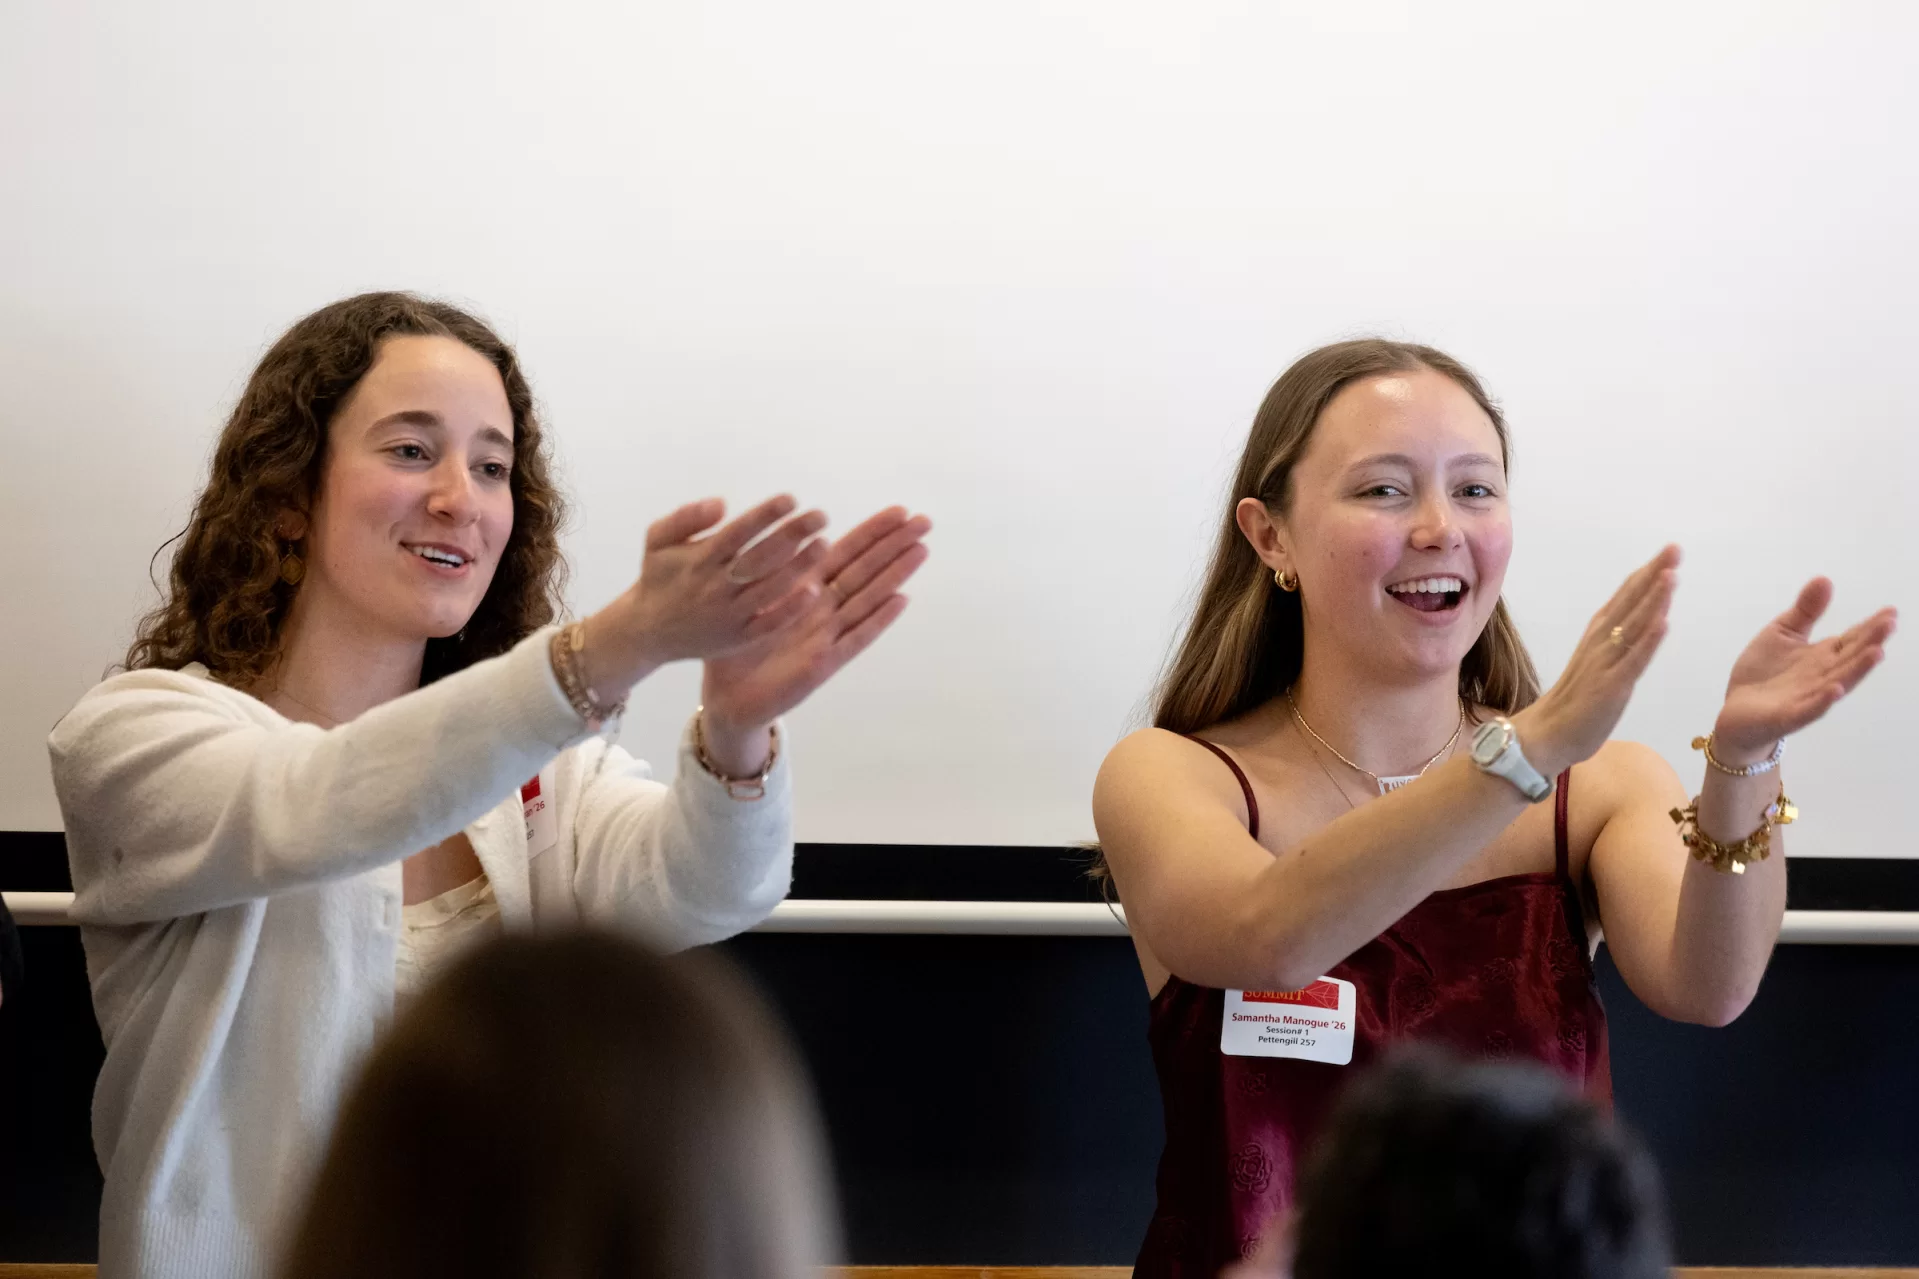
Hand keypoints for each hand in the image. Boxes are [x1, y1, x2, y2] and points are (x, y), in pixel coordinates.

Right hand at [585, 495, 831, 691]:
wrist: (648, 631)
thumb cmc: (660, 576)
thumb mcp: (657, 540)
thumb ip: (685, 517)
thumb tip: (721, 503)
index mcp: (699, 559)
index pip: (737, 533)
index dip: (765, 515)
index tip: (791, 499)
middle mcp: (716, 586)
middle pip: (760, 558)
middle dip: (792, 535)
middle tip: (821, 516)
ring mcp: (729, 614)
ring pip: (769, 589)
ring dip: (799, 567)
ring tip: (824, 544)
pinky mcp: (739, 637)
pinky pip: (769, 624)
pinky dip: (790, 609)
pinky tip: (814, 590)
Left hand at [700, 507, 931, 750]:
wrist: (728, 699)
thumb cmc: (733, 650)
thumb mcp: (742, 602)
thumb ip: (761, 569)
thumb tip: (780, 527)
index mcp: (801, 589)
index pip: (844, 553)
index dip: (872, 532)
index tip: (900, 511)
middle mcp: (821, 609)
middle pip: (865, 571)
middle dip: (894, 546)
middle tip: (924, 521)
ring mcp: (827, 636)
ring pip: (867, 599)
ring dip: (895, 575)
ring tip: (921, 550)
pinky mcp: (824, 663)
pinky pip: (855, 638)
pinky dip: (878, 620)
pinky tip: (901, 600)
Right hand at [1514, 545, 1679, 776]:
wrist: (1543, 737)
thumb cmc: (1571, 706)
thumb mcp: (1595, 667)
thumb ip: (1614, 647)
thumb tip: (1639, 627)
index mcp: (1596, 637)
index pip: (1625, 599)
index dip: (1646, 575)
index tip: (1666, 553)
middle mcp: (1600, 643)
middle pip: (1630, 602)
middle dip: (1654, 574)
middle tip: (1675, 547)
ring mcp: (1605, 664)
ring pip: (1633, 625)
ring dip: (1653, 599)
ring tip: (1671, 573)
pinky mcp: (1611, 687)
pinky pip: (1633, 661)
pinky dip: (1648, 640)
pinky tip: (1663, 622)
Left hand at [1713, 578, 1895, 761]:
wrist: (1738, 711)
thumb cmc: (1764, 672)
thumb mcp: (1783, 633)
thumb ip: (1805, 611)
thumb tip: (1824, 578)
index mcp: (1824, 655)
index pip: (1852, 638)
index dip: (1870, 626)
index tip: (1891, 611)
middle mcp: (1823, 675)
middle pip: (1850, 657)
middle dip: (1871, 641)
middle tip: (1890, 624)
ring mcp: (1808, 697)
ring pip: (1838, 682)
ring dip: (1857, 669)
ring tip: (1877, 653)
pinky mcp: (1788, 716)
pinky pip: (1809, 709)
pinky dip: (1823, 700)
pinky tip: (1835, 690)